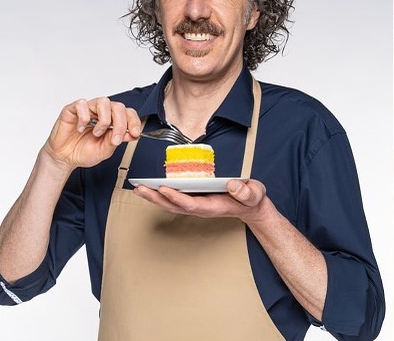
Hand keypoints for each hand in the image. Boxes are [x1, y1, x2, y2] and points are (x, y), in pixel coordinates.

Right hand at [42, 97, 140, 169]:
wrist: (64, 158)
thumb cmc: (82, 152)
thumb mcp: (104, 150)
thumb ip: (116, 140)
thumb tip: (130, 133)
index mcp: (111, 121)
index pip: (127, 113)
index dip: (134, 121)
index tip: (135, 133)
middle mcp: (101, 113)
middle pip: (118, 106)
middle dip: (120, 124)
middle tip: (115, 139)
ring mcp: (87, 110)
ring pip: (103, 101)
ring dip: (103, 120)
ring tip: (97, 133)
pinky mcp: (72, 110)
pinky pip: (82, 104)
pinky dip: (84, 118)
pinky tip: (81, 128)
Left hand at [133, 178, 268, 223]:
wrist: (250, 206)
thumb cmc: (251, 199)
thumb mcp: (254, 194)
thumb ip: (247, 192)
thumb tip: (234, 186)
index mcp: (213, 206)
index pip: (191, 204)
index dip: (177, 198)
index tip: (164, 189)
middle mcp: (201, 208)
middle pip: (175, 206)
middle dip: (157, 198)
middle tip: (141, 189)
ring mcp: (197, 205)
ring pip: (171, 203)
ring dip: (155, 197)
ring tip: (139, 188)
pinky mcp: (195, 200)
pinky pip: (175, 199)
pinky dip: (161, 194)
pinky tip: (151, 188)